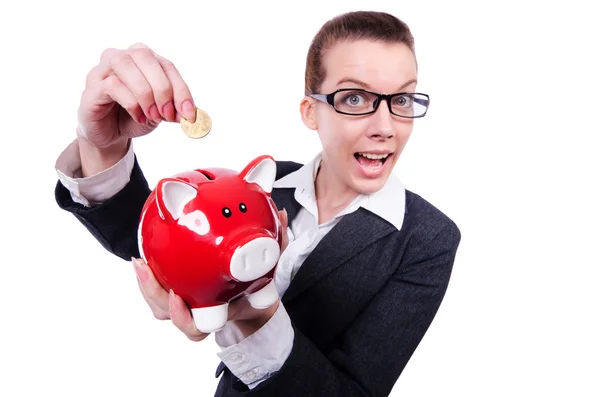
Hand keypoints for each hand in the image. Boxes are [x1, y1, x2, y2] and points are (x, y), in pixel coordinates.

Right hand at [78, 42, 196, 149]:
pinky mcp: (92, 88)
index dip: (180, 89)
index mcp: (143, 59)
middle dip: (162, 87)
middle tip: (168, 114)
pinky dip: (131, 103)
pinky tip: (137, 117)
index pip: (166, 65)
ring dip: (145, 93)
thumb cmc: (135, 117)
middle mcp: (121, 57)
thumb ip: (175, 109)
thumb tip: (191, 113)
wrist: (110, 135)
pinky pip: (112, 85)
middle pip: (145, 56)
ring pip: (125, 65)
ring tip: (152, 116)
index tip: (190, 113)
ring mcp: (102, 70)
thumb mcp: (161, 114)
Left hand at [132, 209, 288, 340]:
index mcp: (220, 313)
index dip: (184, 318)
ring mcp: (188, 306)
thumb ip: (278, 246)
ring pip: (159, 306)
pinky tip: (145, 253)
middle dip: (154, 296)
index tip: (178, 299)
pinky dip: (149, 276)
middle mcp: (200, 313)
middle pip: (168, 316)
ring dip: (146, 286)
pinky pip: (157, 289)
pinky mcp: (176, 292)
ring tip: (140, 262)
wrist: (254, 303)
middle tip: (147, 271)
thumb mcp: (271, 266)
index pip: (197, 326)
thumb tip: (281, 216)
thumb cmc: (258, 287)